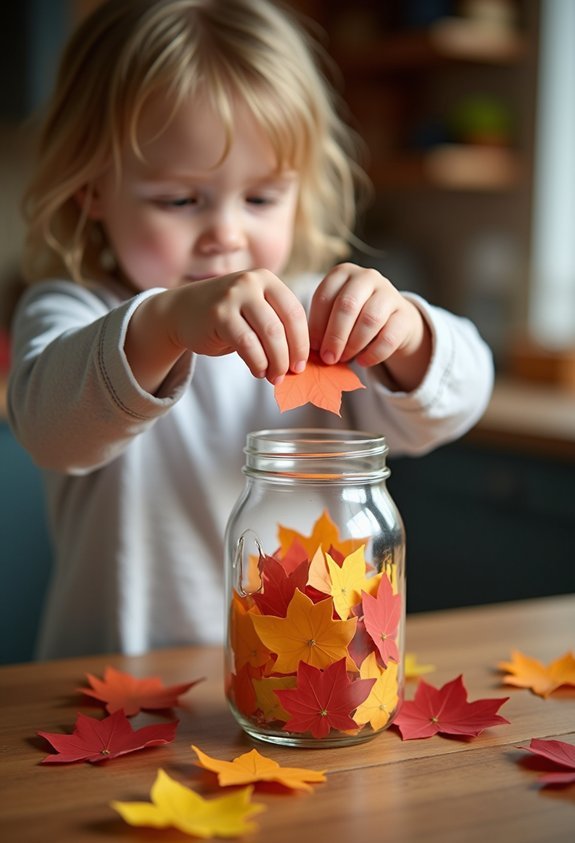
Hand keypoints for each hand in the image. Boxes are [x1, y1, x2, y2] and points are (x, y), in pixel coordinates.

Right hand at [125, 270, 308, 393]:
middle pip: (282, 325)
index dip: (302, 342)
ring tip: (274, 376)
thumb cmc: (227, 317)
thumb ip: (276, 326)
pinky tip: (258, 371)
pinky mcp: (218, 315)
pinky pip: (247, 344)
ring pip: (268, 335)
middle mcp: (251, 282)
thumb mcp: (255, 311)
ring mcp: (233, 296)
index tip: (302, 364)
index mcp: (267, 279)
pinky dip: (257, 362)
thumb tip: (300, 360)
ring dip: (275, 361)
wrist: (181, 311)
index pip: (295, 312)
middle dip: (289, 355)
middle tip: (289, 374)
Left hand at [308, 262, 431, 390]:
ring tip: (344, 359)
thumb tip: (308, 351)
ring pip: (369, 320)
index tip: (313, 347)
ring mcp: (389, 292)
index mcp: (342, 273)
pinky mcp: (405, 313)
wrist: (392, 319)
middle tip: (328, 358)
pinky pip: (388, 337)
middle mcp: (366, 277)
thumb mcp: (334, 314)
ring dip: (353, 345)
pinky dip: (373, 354)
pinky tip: (363, 362)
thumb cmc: (353, 318)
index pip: (324, 297)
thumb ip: (321, 327)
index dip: (316, 325)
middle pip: (347, 305)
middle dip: (334, 336)